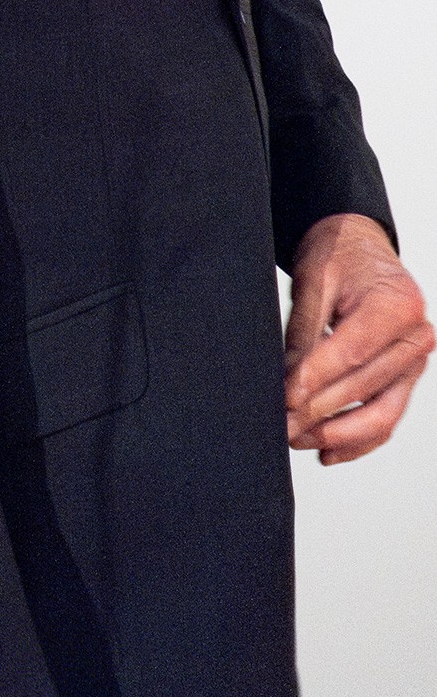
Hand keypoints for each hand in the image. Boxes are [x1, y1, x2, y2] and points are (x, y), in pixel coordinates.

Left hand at [284, 214, 433, 465]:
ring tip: (298, 440)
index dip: (315, 380)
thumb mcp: (315, 280)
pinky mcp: (406, 379)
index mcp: (396, 304)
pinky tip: (326, 451)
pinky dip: (357, 439)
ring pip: (380, 414)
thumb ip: (304, 333)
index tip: (285, 398)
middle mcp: (416, 336)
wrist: (360, 245)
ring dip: (337, 433)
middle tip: (281, 425)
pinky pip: (386, 417)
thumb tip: (286, 382)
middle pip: (363, 385)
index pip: (350, 352)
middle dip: (318, 411)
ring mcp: (416, 362)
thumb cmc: (338, 254)